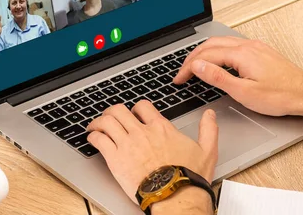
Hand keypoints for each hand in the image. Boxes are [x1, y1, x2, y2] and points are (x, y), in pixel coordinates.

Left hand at [86, 101, 217, 202]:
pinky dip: (93, 136)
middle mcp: (142, 132)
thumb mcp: (207, 150)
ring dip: (98, 121)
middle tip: (110, 117)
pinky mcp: (116, 159)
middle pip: (120, 110)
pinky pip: (99, 140)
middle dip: (113, 111)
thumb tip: (209, 115)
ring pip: (107, 121)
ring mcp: (128, 144)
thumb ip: (209, 129)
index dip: (136, 108)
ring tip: (95, 125)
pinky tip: (92, 139)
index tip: (134, 114)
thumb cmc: (189, 177)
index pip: (143, 106)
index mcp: (161, 128)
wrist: (175, 196)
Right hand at [174, 37, 302, 117]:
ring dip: (204, 52)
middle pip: (211, 44)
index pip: (206, 56)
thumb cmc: (280, 96)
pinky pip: (232, 44)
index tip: (179, 78)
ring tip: (194, 65)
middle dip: (193, 57)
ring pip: (221, 42)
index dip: (189, 67)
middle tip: (182, 72)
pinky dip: (218, 51)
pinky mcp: (260, 51)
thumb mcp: (244, 92)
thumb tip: (198, 66)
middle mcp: (247, 46)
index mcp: (241, 54)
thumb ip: (218, 77)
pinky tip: (217, 60)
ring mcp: (255, 46)